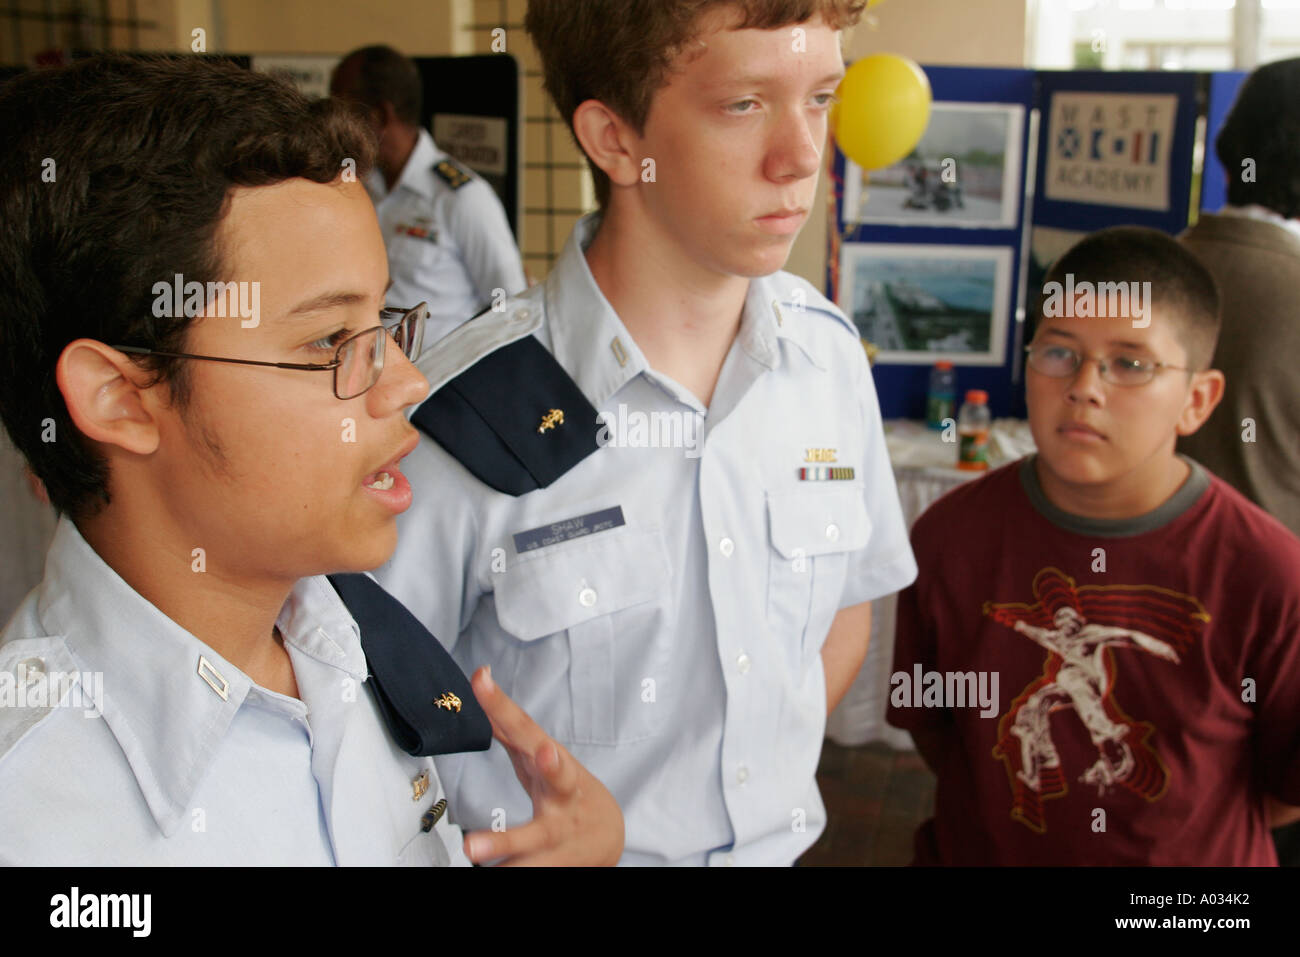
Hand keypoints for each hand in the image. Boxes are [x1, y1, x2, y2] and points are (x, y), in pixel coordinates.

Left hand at [461, 666, 623, 865]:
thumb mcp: (539, 754)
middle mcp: (562, 793)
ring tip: (472, 849)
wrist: (607, 835)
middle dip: (553, 765)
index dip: (502, 704)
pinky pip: (528, 870)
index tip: (481, 680)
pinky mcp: (555, 863)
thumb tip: (479, 680)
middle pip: (559, 777)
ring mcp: (559, 831)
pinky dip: (510, 872)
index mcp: (551, 760)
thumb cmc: (564, 788)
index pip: (524, 727)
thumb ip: (509, 724)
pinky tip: (488, 875)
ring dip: (503, 843)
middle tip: (545, 754)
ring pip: (533, 839)